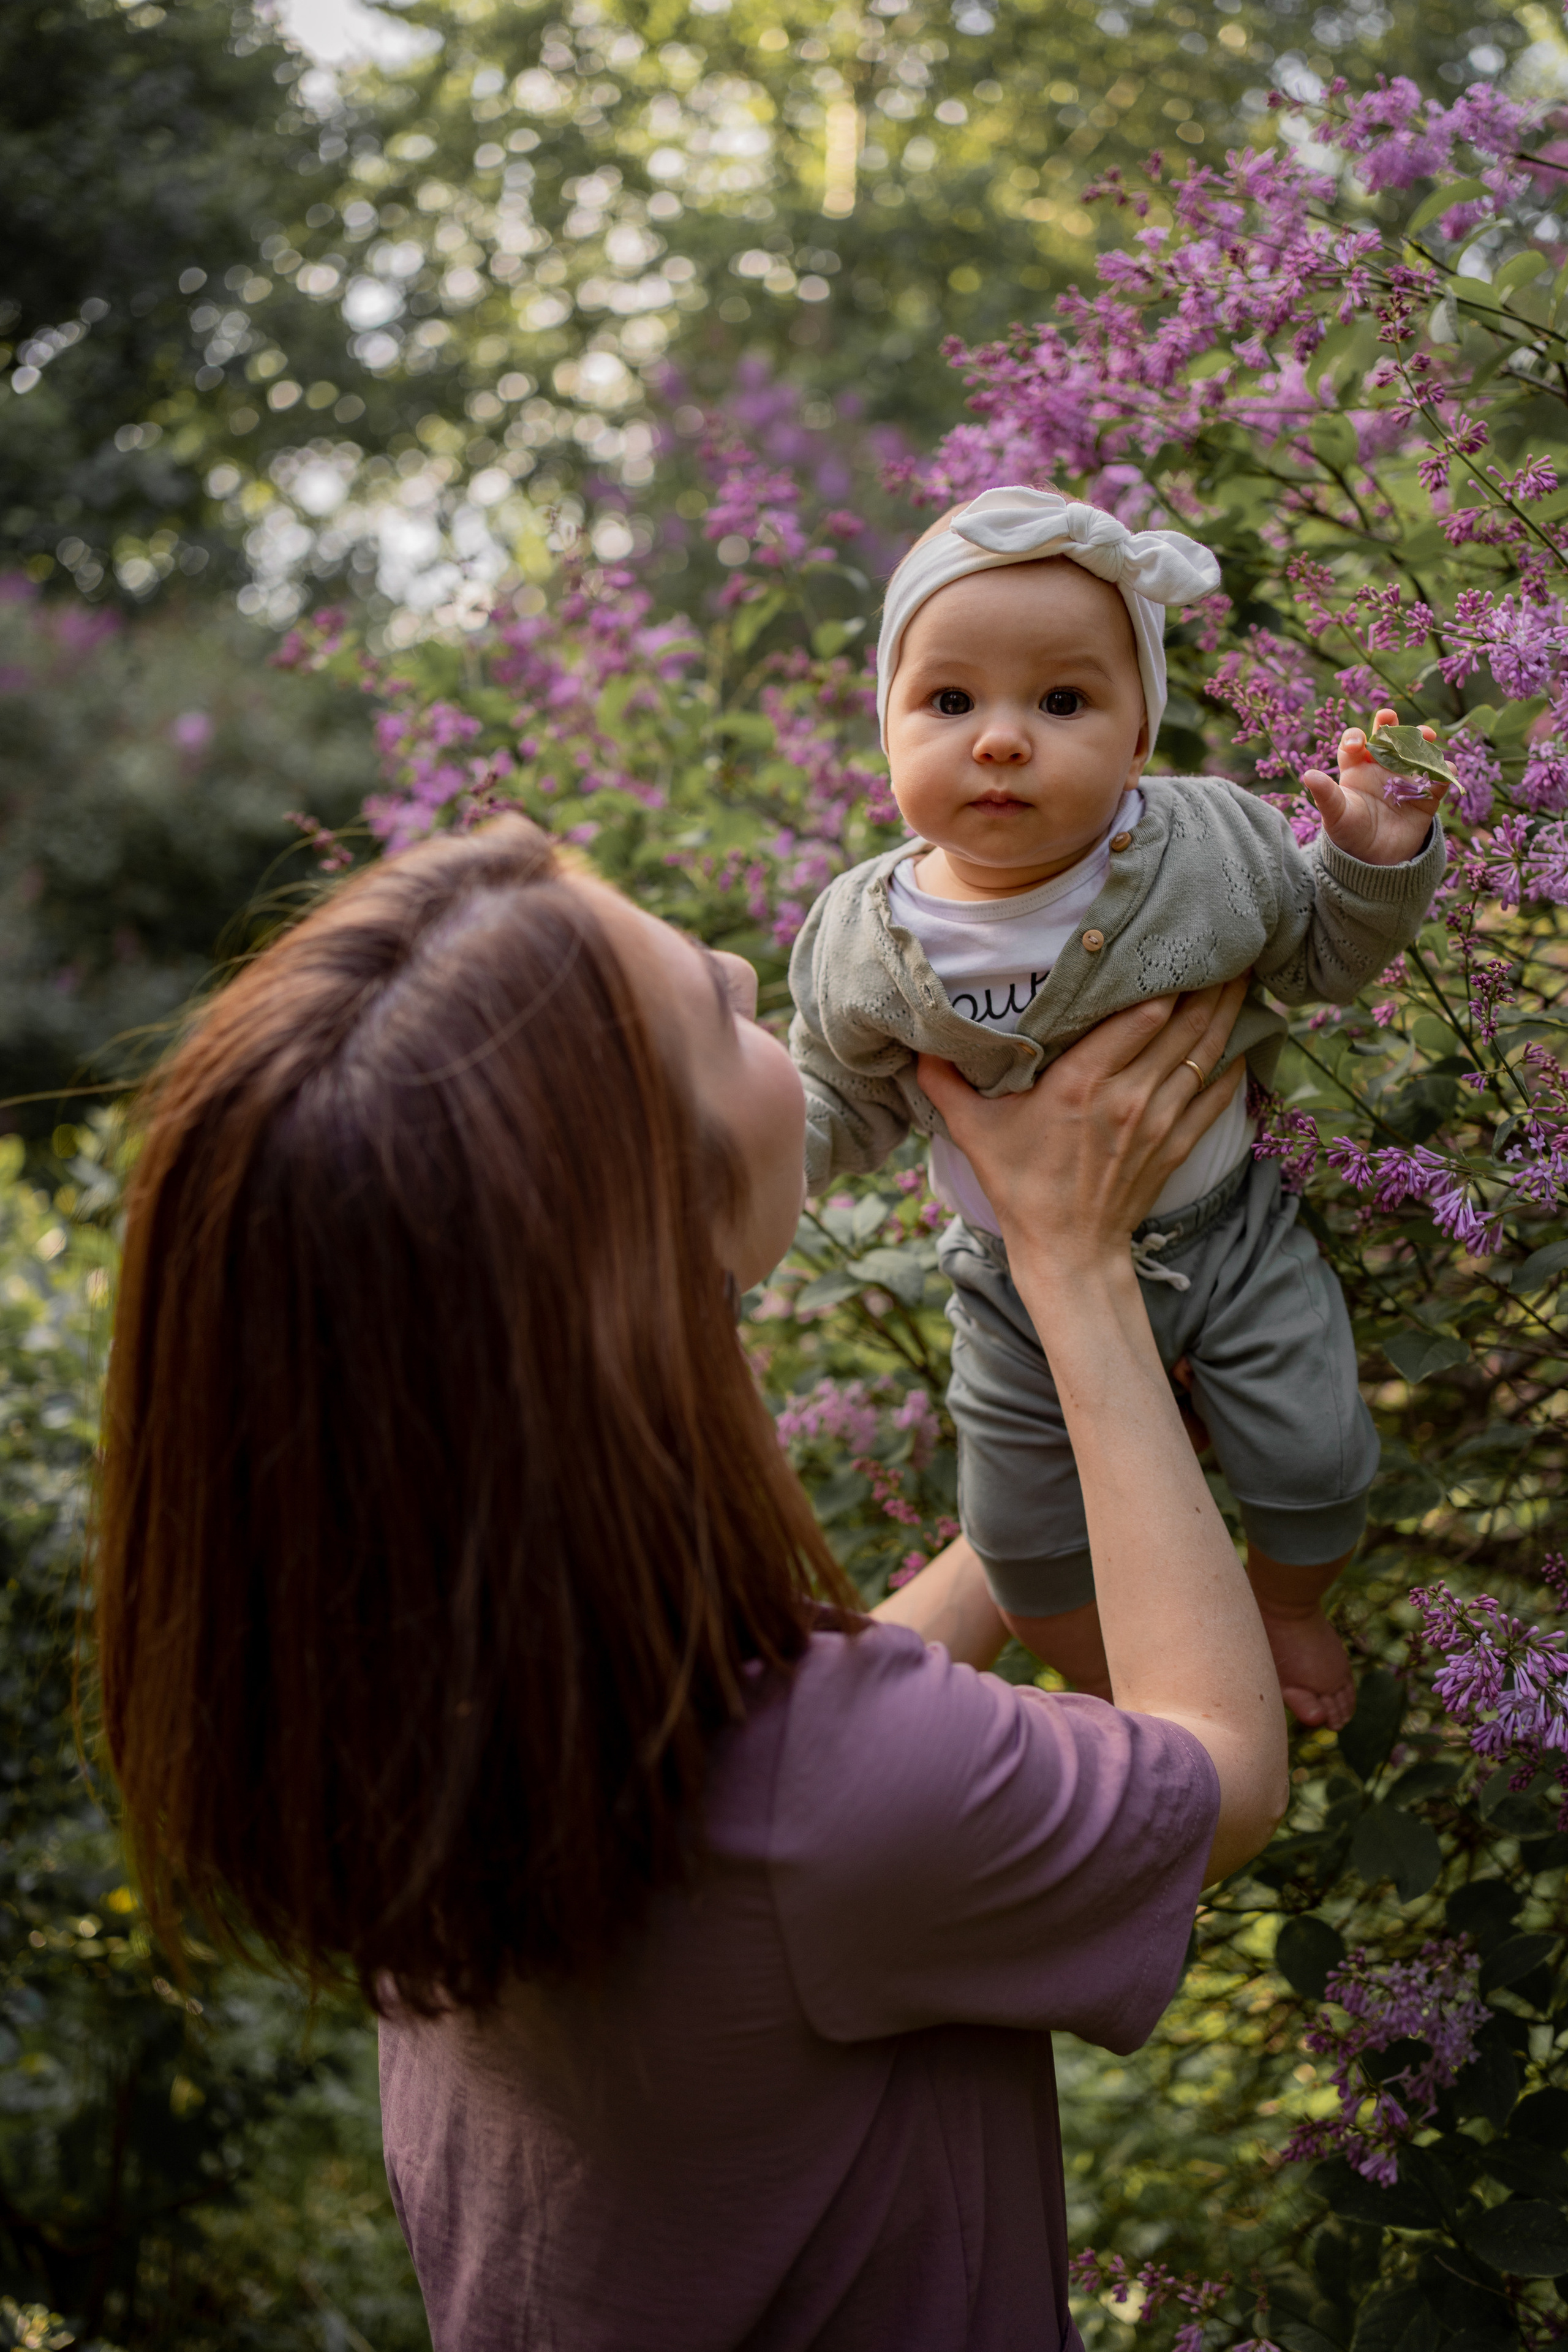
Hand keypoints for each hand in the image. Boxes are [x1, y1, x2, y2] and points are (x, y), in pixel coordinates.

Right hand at [917, 978, 1247, 1280]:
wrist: (1068, 1250)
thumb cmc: (1020, 1187)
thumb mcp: (974, 1132)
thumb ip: (945, 1084)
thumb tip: (917, 1046)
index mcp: (1081, 1084)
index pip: (1137, 1016)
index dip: (1162, 977)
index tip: (1173, 945)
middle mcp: (1128, 1097)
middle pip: (1181, 1025)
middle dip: (1208, 982)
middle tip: (1227, 946)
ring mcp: (1158, 1121)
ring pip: (1204, 1052)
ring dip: (1227, 1012)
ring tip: (1243, 975)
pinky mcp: (1176, 1145)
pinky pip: (1216, 1095)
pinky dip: (1233, 1064)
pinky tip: (1245, 1038)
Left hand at [1301, 706, 1447, 865]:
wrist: (1373, 859)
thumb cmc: (1349, 833)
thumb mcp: (1336, 815)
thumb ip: (1326, 795)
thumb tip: (1308, 775)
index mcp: (1356, 768)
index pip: (1354, 743)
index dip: (1355, 737)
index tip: (1358, 743)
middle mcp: (1381, 767)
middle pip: (1387, 736)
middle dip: (1390, 723)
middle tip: (1389, 716)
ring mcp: (1405, 778)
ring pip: (1416, 751)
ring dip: (1423, 740)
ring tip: (1427, 737)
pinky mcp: (1425, 794)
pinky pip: (1438, 779)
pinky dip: (1445, 773)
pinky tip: (1445, 771)